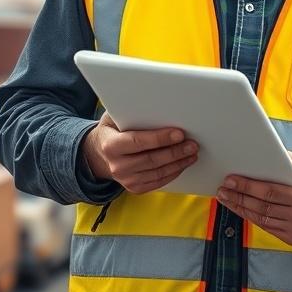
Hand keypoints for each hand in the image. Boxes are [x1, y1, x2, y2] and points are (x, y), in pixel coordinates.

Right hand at [81, 112, 198, 193]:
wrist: (98, 155)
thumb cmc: (111, 131)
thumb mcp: (113, 118)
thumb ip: (130, 112)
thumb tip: (153, 103)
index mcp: (111, 145)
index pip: (139, 142)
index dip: (160, 138)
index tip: (179, 134)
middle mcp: (117, 166)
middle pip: (152, 160)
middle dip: (176, 152)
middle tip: (192, 144)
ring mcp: (126, 180)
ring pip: (158, 173)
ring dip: (178, 163)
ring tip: (192, 153)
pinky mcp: (134, 188)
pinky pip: (158, 182)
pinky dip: (173, 173)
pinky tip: (182, 164)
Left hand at [216, 152, 291, 245]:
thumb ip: (290, 161)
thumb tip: (269, 152)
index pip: (270, 192)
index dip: (248, 186)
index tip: (231, 180)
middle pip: (262, 207)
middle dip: (239, 197)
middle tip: (223, 189)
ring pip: (261, 219)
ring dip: (241, 208)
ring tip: (226, 198)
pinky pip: (267, 227)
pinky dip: (252, 217)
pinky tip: (241, 208)